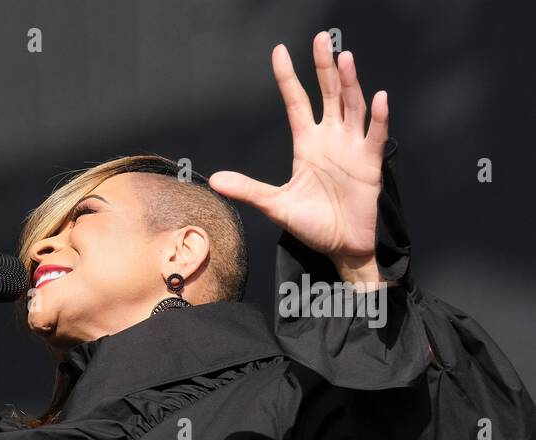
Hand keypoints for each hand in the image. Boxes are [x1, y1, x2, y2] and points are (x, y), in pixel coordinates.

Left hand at [208, 33, 388, 283]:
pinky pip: (376, 135)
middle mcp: (330, 139)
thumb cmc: (311, 224)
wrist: (340, 246)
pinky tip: (376, 97)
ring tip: (344, 58)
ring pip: (352, 106)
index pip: (296, 101)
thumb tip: (215, 180)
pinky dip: (377, 117)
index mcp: (306, 144)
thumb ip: (248, 190)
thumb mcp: (275, 205)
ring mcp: (352, 148)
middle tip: (321, 38)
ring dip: (350, 83)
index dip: (288, 77)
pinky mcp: (370, 164)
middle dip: (324, 67)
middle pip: (328, 94)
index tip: (280, 51)